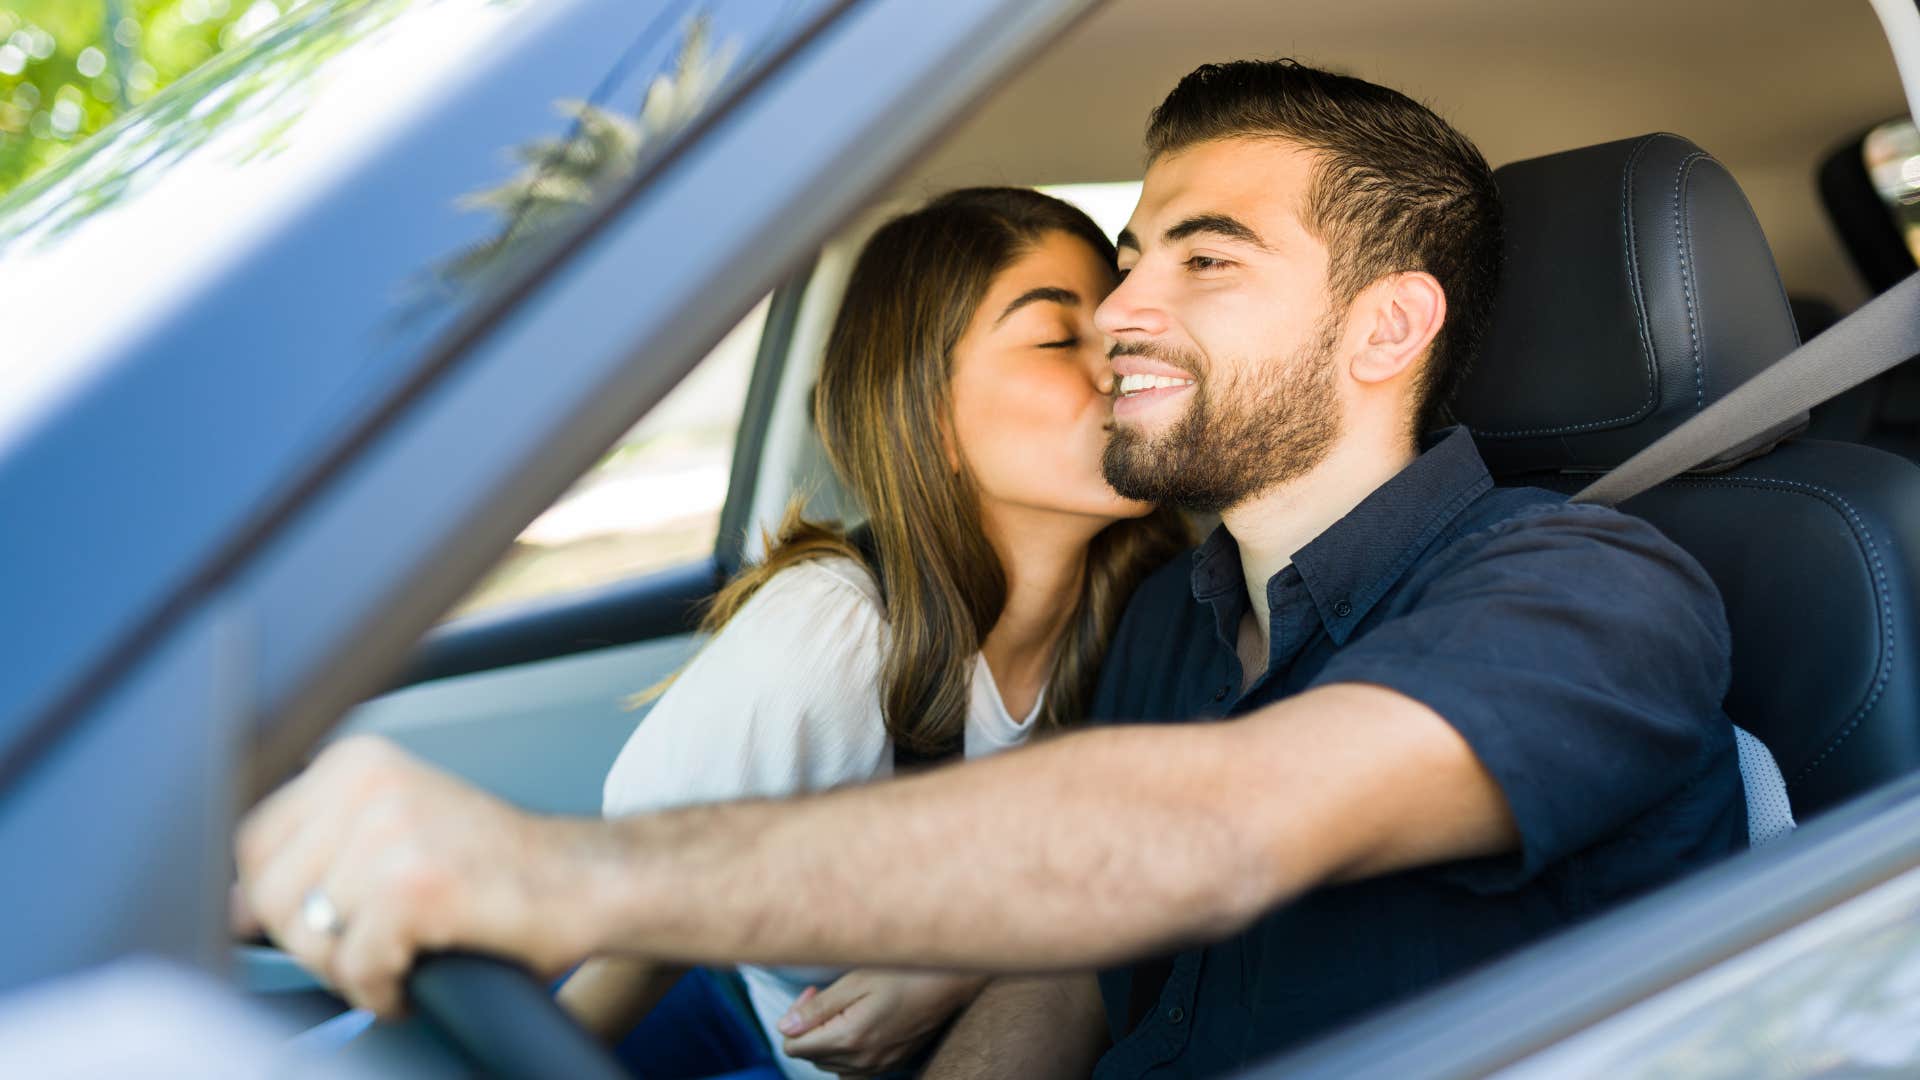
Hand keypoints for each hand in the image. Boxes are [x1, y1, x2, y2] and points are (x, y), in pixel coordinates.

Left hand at [232, 736, 599, 1018]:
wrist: (586, 880)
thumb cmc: (494, 866)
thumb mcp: (396, 828)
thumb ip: (317, 850)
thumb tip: (230, 905)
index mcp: (356, 762)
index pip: (253, 842)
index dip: (276, 899)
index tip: (320, 920)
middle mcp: (368, 784)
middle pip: (269, 894)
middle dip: (314, 940)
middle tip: (372, 946)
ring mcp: (391, 832)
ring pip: (309, 936)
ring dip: (351, 968)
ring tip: (401, 956)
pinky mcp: (413, 886)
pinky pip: (356, 967)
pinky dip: (384, 990)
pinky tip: (418, 974)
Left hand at [776, 969, 988, 1076]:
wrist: (949, 983)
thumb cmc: (902, 974)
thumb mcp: (854, 982)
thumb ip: (816, 1008)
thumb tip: (784, 1027)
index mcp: (849, 1038)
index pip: (794, 1046)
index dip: (794, 1019)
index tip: (812, 993)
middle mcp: (862, 1060)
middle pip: (811, 1055)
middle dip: (810, 1026)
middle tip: (827, 994)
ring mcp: (879, 1066)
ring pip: (831, 1063)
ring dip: (827, 1039)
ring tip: (844, 1008)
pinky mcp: (891, 1065)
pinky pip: (854, 1069)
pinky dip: (847, 1050)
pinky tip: (859, 1024)